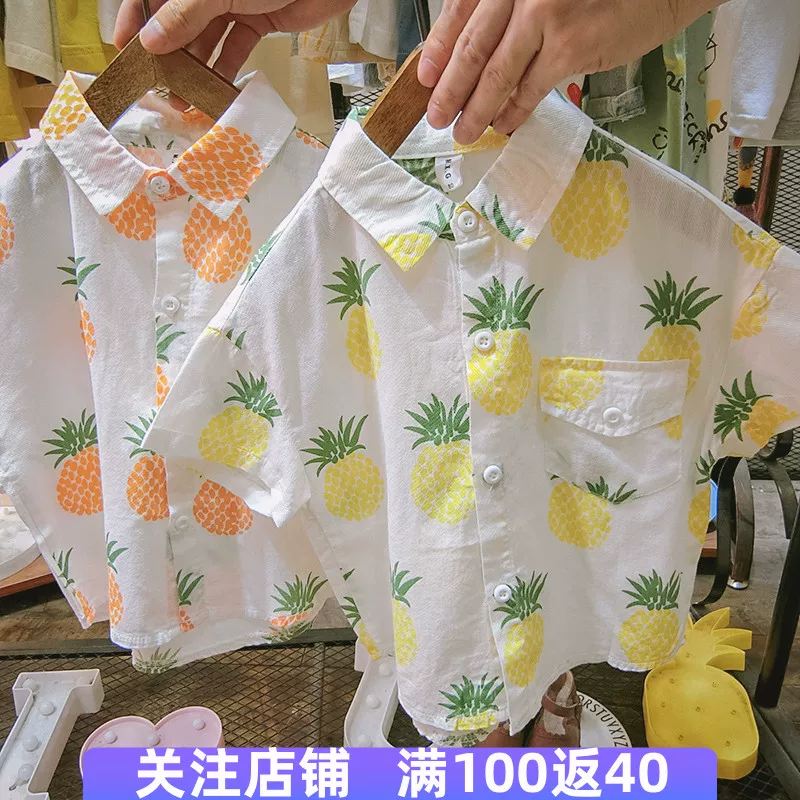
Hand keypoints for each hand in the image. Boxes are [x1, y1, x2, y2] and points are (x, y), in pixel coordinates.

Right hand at [115, 0, 356, 79]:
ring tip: (186, 99)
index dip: (135, 21)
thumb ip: (185, 15)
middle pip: (179, 21)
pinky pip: (236, 47)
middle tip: (160, 88)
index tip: (124, 52)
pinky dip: (227, 68)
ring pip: (207, 38)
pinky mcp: (259, 19)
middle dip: (168, 55)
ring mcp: (233, 1)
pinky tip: (216, 91)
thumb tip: (150, 43)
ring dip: (196, 68)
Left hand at [418, 0, 721, 143]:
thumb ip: (509, 9)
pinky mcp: (570, 47)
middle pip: (473, 46)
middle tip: (437, 117)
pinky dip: (514, 110)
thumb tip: (472, 53)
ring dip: (477, 109)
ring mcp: (545, 15)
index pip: (460, 10)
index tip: (426, 79)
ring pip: (498, 73)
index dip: (439, 49)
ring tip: (465, 132)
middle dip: (450, 89)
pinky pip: (531, 88)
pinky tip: (504, 124)